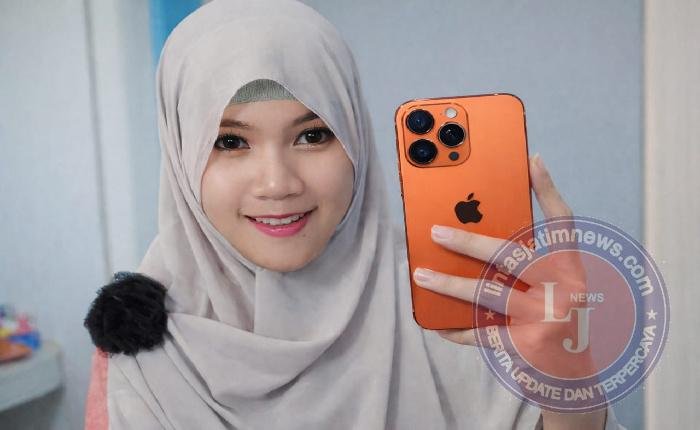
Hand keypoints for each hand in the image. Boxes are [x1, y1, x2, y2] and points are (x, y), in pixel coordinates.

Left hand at [413, 154, 606, 427]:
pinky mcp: (528, 346)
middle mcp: (564, 289)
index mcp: (570, 267)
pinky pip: (482, 334)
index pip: (563, 222)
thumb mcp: (554, 285)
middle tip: (434, 231)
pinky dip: (457, 328)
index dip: (549, 190)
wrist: (575, 375)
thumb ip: (531, 258)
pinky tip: (435, 322)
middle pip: (512, 254)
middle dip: (469, 240)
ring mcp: (546, 318)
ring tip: (420, 274)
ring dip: (450, 283)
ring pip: (489, 292)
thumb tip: (482, 224)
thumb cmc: (553, 316)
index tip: (531, 160)